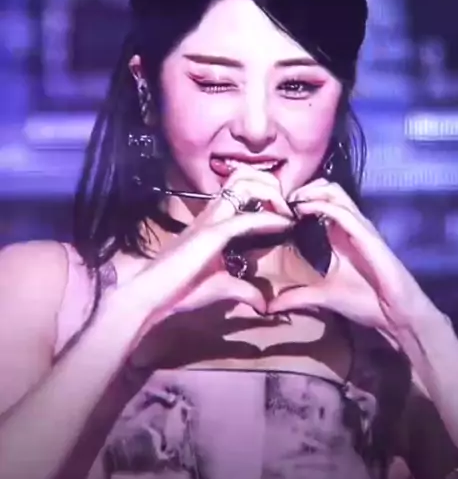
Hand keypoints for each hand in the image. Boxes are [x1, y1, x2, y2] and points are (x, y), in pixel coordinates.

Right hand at [102, 165, 294, 339]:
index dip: (265, 191)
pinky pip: (246, 218)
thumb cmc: (178, 289)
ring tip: (286, 211)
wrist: (149, 295)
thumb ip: (243, 290)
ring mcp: (211, 220)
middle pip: (243, 175)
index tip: (285, 210)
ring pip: (244, 184)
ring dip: (271, 193)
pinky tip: (284, 224)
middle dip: (270, 183)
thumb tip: (263, 303)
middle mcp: (212, 212)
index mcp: (212, 219)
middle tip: (287, 206)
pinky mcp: (212, 234)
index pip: (240, 187)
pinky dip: (270, 218)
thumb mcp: (220, 286)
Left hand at [268, 178, 416, 331]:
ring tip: (289, 201)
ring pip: (335, 192)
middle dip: (303, 187)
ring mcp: (360, 228)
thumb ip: (297, 296)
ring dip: (310, 191)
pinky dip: (321, 206)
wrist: (397, 316)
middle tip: (282, 200)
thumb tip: (270, 306)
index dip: (300, 196)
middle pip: (327, 188)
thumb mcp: (322, 297)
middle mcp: (351, 225)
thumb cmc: (366, 302)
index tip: (276, 205)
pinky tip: (301, 210)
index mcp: (341, 233)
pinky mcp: (367, 236)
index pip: (322, 199)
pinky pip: (343, 212)